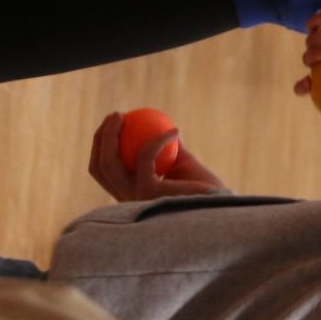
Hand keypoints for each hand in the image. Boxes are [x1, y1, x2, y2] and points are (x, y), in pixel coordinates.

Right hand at [88, 112, 228, 201]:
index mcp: (131, 194)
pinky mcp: (148, 192)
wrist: (220, 204)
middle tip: (115, 115)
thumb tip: (154, 124)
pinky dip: (157, 139)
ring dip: (111, 134)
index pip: (103, 172)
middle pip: (99, 168)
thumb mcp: (181, 163)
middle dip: (100, 138)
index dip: (101, 146)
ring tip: (124, 115)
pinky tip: (174, 131)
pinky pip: (145, 156)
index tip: (113, 123)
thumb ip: (165, 147)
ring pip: (109, 164)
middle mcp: (128, 199)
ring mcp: (135, 197)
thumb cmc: (204, 188)